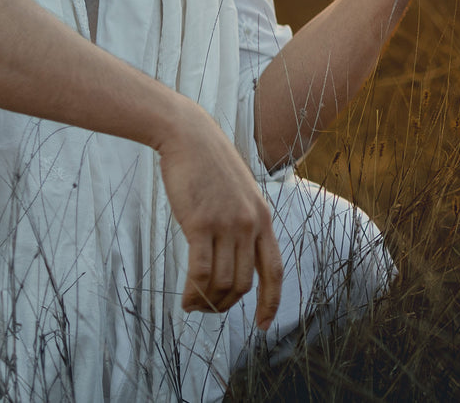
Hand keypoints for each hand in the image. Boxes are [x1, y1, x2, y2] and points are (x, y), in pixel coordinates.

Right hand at [154, 100, 282, 330]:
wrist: (188, 134)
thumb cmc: (209, 162)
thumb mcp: (240, 191)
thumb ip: (243, 221)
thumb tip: (235, 259)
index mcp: (262, 217)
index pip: (274, 271)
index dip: (270, 302)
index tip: (262, 325)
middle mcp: (249, 223)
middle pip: (243, 283)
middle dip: (226, 304)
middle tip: (208, 309)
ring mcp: (226, 224)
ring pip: (222, 282)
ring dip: (207, 301)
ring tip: (193, 304)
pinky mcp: (200, 223)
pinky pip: (201, 272)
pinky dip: (193, 292)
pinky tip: (185, 299)